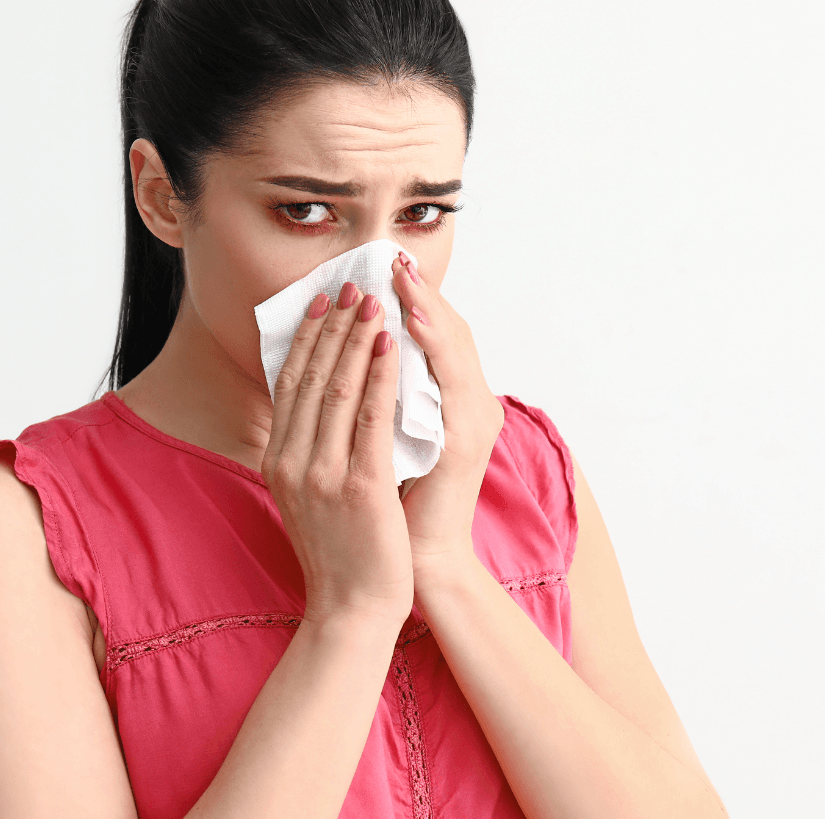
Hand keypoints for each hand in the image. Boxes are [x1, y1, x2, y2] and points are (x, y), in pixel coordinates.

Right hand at [261, 282, 414, 626]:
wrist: (352, 610)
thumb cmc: (340, 554)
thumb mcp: (308, 496)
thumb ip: (308, 452)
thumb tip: (317, 405)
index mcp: (278, 461)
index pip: (289, 384)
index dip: (306, 337)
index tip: (322, 301)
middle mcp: (293, 462)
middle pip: (311, 376)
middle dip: (333, 325)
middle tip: (352, 285)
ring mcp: (323, 475)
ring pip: (338, 388)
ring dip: (357, 338)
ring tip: (374, 300)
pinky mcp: (360, 488)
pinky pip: (371, 418)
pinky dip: (382, 375)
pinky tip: (392, 345)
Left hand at [392, 252, 504, 570]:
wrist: (410, 566)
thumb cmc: (392, 508)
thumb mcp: (383, 441)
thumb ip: (381, 401)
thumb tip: (349, 359)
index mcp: (456, 405)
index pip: (439, 336)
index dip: (416, 300)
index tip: (385, 267)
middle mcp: (474, 408)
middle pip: (451, 332)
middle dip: (421, 293)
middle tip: (393, 257)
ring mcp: (472, 424)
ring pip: (453, 350)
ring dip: (426, 309)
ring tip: (401, 278)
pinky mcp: (462, 444)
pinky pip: (444, 386)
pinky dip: (427, 351)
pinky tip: (405, 327)